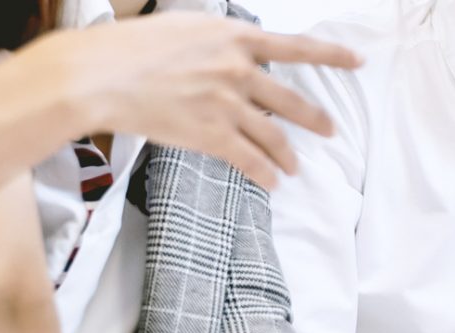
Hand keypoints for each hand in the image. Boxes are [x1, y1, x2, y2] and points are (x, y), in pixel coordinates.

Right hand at [18, 12, 361, 188]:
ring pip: (275, 136)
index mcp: (233, 36)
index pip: (296, 46)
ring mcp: (227, 104)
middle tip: (330, 131)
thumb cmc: (128, 48)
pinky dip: (265, 175)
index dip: (331, 55)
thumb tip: (229, 52)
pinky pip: (250, 160)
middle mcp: (238, 69)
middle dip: (315, 120)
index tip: (357, 61)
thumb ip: (214, 42)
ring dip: (288, 155)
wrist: (97, 75)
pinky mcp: (211, 134)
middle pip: (291, 100)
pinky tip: (272, 183)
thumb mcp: (182, 27)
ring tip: (295, 168)